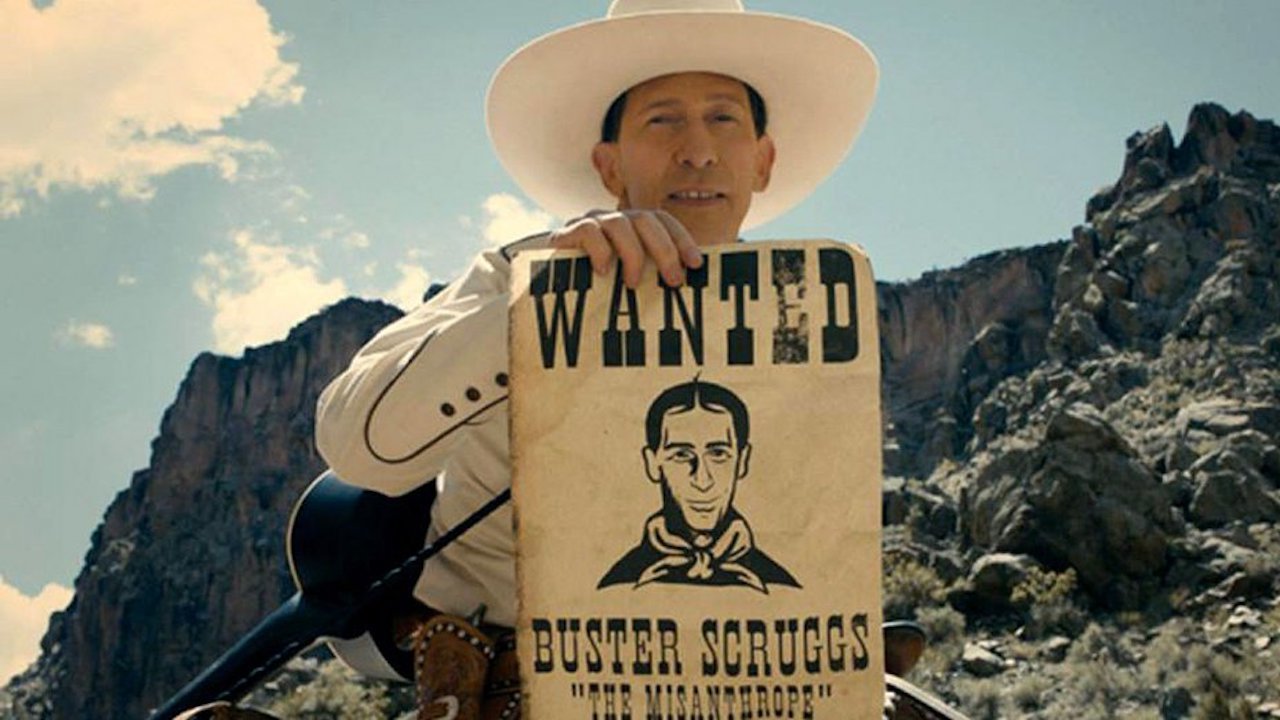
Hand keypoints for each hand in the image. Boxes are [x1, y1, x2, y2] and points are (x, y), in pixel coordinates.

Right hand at [549, 209, 703, 288]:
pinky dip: (600, 250)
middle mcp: (613, 220)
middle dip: (665, 249)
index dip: (682, 239)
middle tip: (673, 280)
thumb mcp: (624, 283)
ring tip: (633, 283)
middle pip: (646, 220)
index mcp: (631, 228)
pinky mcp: (565, 234)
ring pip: (619, 224)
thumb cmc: (591, 288)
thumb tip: (684, 290)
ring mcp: (589, 223)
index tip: (696, 264)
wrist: (543, 285)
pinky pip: (588, 231)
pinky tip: (603, 272)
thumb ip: (649, 280)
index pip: (662, 221)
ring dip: (633, 254)